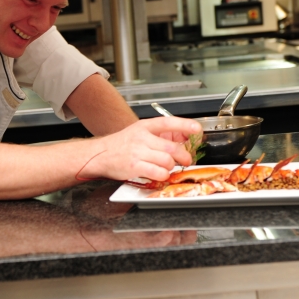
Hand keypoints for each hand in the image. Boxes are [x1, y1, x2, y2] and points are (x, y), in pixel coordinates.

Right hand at [80, 117, 201, 182]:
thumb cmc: (122, 145)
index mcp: (145, 126)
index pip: (168, 122)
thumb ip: (160, 134)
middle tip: (186, 160)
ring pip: (167, 160)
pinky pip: (158, 172)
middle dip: (184, 156)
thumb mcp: (140, 132)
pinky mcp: (134, 166)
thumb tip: (184, 138)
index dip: (185, 125)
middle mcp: (142, 137)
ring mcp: (138, 152)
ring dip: (172, 167)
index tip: (197, 129)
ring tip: (168, 167)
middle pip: (172, 147)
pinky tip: (160, 174)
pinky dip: (164, 175)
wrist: (100, 154)